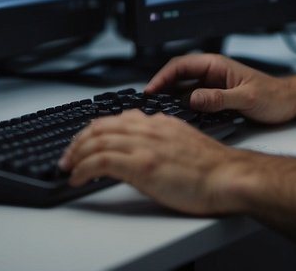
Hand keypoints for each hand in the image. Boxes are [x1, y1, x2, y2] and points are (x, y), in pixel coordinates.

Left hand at [58, 110, 252, 215]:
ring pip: (97, 141)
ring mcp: (144, 145)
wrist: (228, 176)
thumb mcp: (183, 141)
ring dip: (75, 155)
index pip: (116, 118)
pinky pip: (100, 162)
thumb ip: (161, 137)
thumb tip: (143, 144)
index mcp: (159, 122)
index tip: (84, 142)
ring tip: (67, 167)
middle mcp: (149, 128)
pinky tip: (77, 177)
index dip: (94, 130)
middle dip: (78, 141)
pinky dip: (83, 168)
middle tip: (68, 155)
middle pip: (101, 126)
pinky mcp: (141, 165)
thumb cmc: (212, 167)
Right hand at [145, 53, 295, 124]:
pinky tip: (177, 117)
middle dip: (161, 86)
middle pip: (178, 76)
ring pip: (183, 88)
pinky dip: (182, 106)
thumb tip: (194, 99)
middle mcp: (212, 73)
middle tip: (147, 102)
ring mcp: (213, 85)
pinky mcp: (216, 97)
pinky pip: (193, 99)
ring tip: (156, 110)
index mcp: (217, 65)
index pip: (181, 65)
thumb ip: (220, 98)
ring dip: (170, 97)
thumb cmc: (274, 96)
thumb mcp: (247, 99)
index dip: (163, 76)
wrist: (290, 102)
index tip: (151, 90)